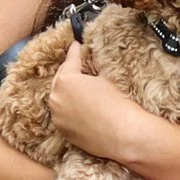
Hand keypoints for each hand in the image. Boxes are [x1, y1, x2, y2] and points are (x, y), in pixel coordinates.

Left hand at [46, 41, 156, 165]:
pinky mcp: (63, 131)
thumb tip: (94, 59)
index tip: (76, 45)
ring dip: (67, 91)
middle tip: (76, 63)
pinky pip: (63, 114)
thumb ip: (95, 67)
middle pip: (61, 79)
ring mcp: (57, 116)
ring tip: (78, 86)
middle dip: (68, 70)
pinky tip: (80, 107)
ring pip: (60, 98)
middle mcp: (56, 97)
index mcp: (66, 80)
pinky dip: (68, 108)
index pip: (70, 60)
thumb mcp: (107, 78)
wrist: (123, 134)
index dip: (75, 51)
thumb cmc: (117, 103)